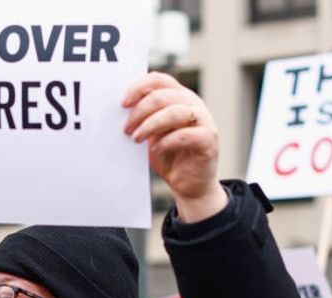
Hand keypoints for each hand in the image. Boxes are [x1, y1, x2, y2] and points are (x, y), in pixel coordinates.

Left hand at [122, 72, 226, 222]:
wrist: (189, 184)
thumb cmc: (169, 155)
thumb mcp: (151, 132)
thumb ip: (144, 117)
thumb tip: (123, 107)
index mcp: (179, 96)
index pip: (159, 80)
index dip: (139, 88)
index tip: (123, 104)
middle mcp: (193, 104)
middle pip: (163, 95)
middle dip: (140, 111)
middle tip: (126, 128)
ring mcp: (204, 120)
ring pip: (174, 112)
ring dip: (150, 125)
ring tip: (136, 138)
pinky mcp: (208, 139)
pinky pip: (185, 135)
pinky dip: (166, 141)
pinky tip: (156, 150)